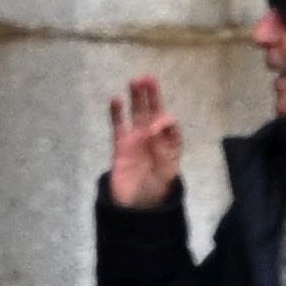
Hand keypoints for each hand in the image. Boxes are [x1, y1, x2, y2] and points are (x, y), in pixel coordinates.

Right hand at [104, 76, 182, 209]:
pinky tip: (116, 100)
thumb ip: (163, 148)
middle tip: (148, 78)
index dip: (165, 121)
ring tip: (135, 81)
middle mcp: (154, 140)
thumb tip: (158, 124)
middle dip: (152, 97)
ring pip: (137, 115)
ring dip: (137, 99)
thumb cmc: (155, 191)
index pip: (170, 127)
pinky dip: (117, 113)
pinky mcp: (121, 146)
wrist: (134, 207)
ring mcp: (136, 141)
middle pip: (154, 113)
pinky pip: (119, 125)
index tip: (158, 122)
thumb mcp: (166, 172)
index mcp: (169, 147)